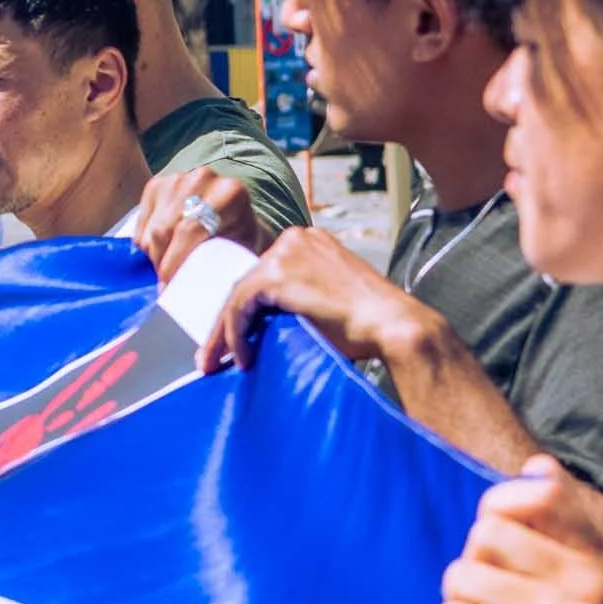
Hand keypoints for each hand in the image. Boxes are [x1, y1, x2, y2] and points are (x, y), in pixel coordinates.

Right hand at [132, 168, 258, 283]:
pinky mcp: (157, 184)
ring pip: (150, 228)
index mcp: (230, 194)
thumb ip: (228, 268)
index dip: (174, 263)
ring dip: (152, 255)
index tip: (168, 288)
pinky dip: (144, 243)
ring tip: (162, 270)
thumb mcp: (243, 252)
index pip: (190, 231)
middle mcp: (203, 179)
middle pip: (164, 230)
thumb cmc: (240, 238)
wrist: (235, 211)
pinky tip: (158, 253)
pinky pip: (141, 222)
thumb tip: (203, 300)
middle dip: (160, 263)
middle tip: (163, 286)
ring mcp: (177, 179)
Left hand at [198, 226, 439, 372]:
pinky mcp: (276, 274)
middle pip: (245, 284)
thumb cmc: (367, 325)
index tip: (229, 341)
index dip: (241, 312)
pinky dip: (234, 333)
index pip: (261, 278)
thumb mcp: (326, 302)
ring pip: (237, 295)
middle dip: (224, 324)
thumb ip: (296, 302)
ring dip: (223, 334)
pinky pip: (240, 305)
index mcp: (307, 243)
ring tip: (213, 364)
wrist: (392, 325)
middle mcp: (293, 239)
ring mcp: (284, 253)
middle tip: (210, 357)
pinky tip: (242, 357)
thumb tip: (261, 328)